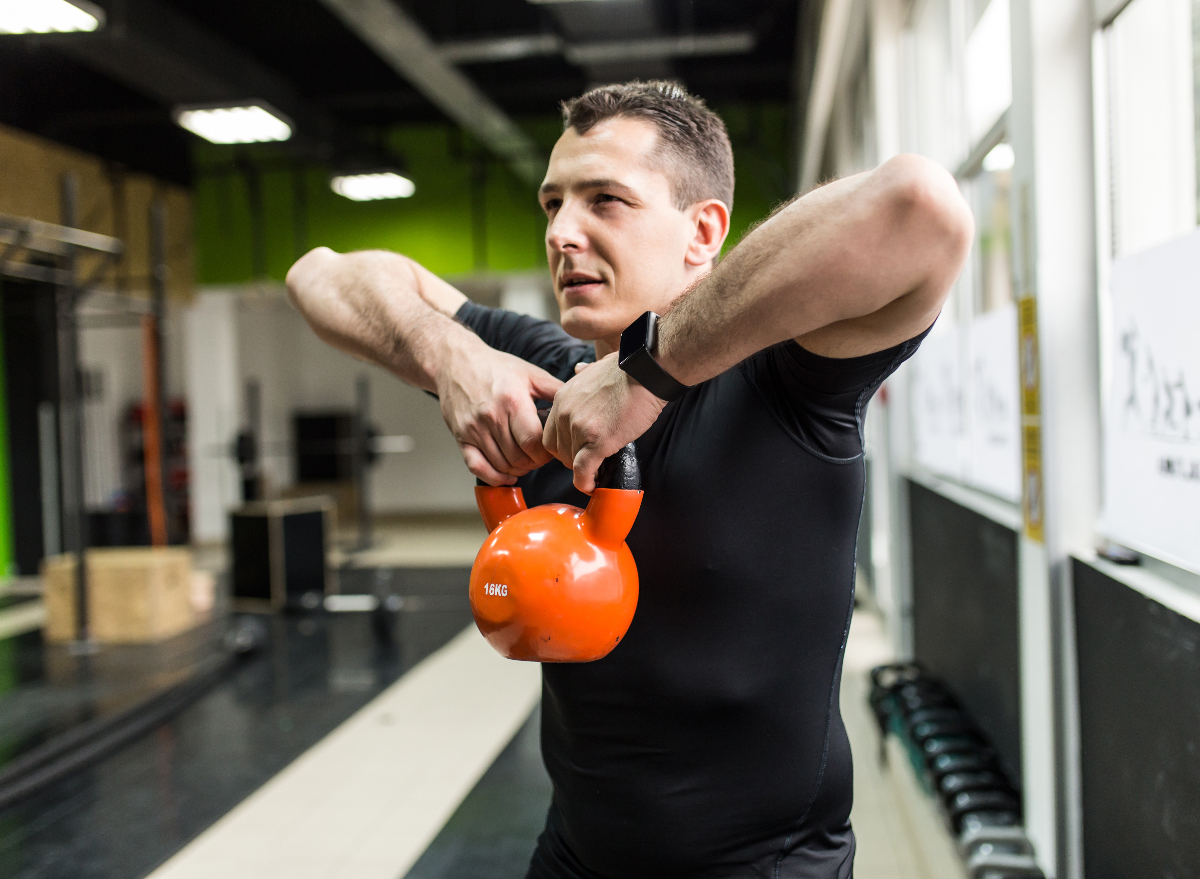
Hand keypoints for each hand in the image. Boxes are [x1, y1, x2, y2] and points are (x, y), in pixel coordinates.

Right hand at [437, 338, 563, 484]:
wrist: (455, 362)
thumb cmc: (494, 367)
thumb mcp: (529, 373)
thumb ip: (555, 390)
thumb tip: (578, 404)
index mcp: (512, 401)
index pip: (533, 442)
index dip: (546, 453)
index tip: (551, 450)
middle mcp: (491, 417)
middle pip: (518, 458)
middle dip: (534, 463)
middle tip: (540, 457)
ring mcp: (474, 429)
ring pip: (501, 465)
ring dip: (518, 470)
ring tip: (526, 462)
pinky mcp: (461, 437)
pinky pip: (477, 468)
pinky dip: (494, 477)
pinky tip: (506, 475)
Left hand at [543, 353, 665, 493]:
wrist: (645, 371)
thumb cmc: (628, 369)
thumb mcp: (594, 367)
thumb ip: (583, 373)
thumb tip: (579, 369)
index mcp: (562, 398)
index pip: (550, 433)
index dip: (563, 446)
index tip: (576, 450)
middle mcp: (565, 413)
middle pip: (557, 450)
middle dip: (572, 459)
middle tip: (589, 461)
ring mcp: (579, 428)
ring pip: (571, 462)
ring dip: (582, 470)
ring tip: (596, 472)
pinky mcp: (597, 441)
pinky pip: (583, 470)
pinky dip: (585, 482)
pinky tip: (592, 486)